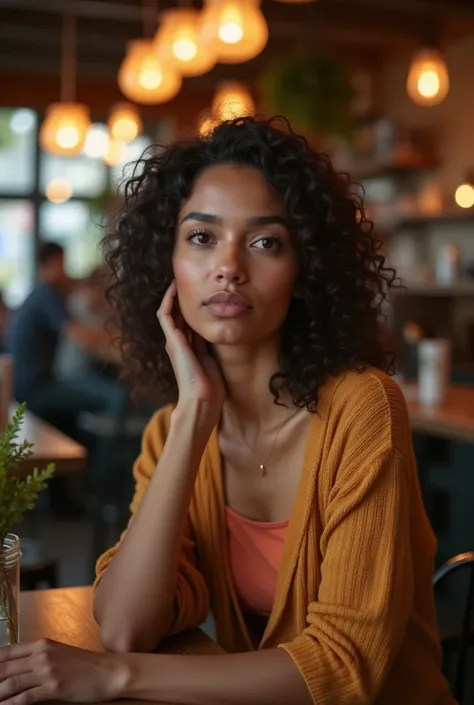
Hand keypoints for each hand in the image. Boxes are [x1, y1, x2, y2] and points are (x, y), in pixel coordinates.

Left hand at [0, 638, 127, 703]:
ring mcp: (47, 670)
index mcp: (41, 644)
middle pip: (4, 668)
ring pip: (11, 683)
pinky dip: (11, 704)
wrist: (109, 671)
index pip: (6, 653)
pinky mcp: (53, 687)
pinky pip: (25, 697)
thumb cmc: (85, 665)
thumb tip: (18, 671)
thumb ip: (38, 658)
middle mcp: (41, 654)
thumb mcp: (59, 654)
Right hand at [157, 281, 225, 422]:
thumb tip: (222, 333)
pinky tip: (174, 288)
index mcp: (188, 347)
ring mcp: (173, 340)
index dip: (191, 306)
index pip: (187, 321)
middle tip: (188, 279)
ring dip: (173, 295)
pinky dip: (168, 300)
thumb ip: (212, 347)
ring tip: (178, 279)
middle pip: (177, 313)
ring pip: (169, 311)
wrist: (202, 399)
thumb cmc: (211, 386)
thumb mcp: (213, 359)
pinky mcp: (172, 340)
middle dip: (181, 297)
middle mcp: (178, 342)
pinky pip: (165, 314)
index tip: (200, 291)